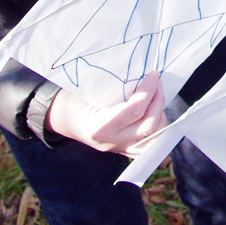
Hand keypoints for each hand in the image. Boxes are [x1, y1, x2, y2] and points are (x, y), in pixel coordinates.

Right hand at [47, 72, 166, 155]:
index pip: (134, 111)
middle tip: (157, 82)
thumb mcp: (90, 89)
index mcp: (100, 127)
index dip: (148, 91)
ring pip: (153, 139)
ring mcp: (119, 149)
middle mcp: (111, 143)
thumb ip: (117, 87)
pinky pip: (149, 145)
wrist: (65, 117)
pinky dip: (157, 129)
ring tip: (156, 97)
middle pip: (148, 126)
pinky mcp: (125, 151)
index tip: (153, 75)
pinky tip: (155, 113)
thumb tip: (143, 73)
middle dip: (158, 101)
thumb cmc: (76, 98)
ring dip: (160, 115)